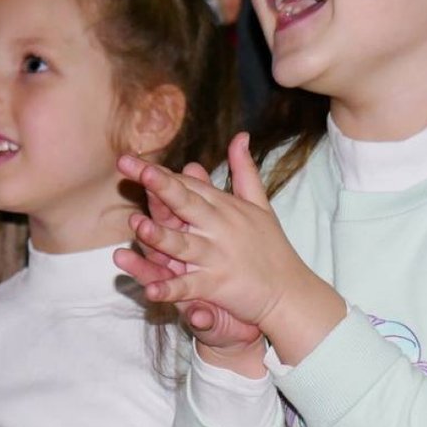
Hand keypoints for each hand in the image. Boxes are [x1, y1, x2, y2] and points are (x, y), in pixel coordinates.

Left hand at [118, 133, 345, 363]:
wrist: (292, 292)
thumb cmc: (272, 247)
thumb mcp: (260, 204)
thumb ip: (245, 171)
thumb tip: (241, 135)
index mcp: (225, 207)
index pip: (189, 185)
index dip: (162, 173)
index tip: (133, 160)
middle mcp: (220, 227)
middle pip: (185, 203)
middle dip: (160, 185)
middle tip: (134, 168)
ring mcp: (218, 257)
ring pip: (184, 244)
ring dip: (161, 236)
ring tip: (138, 225)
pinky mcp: (218, 285)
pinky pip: (190, 286)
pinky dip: (171, 290)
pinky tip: (150, 290)